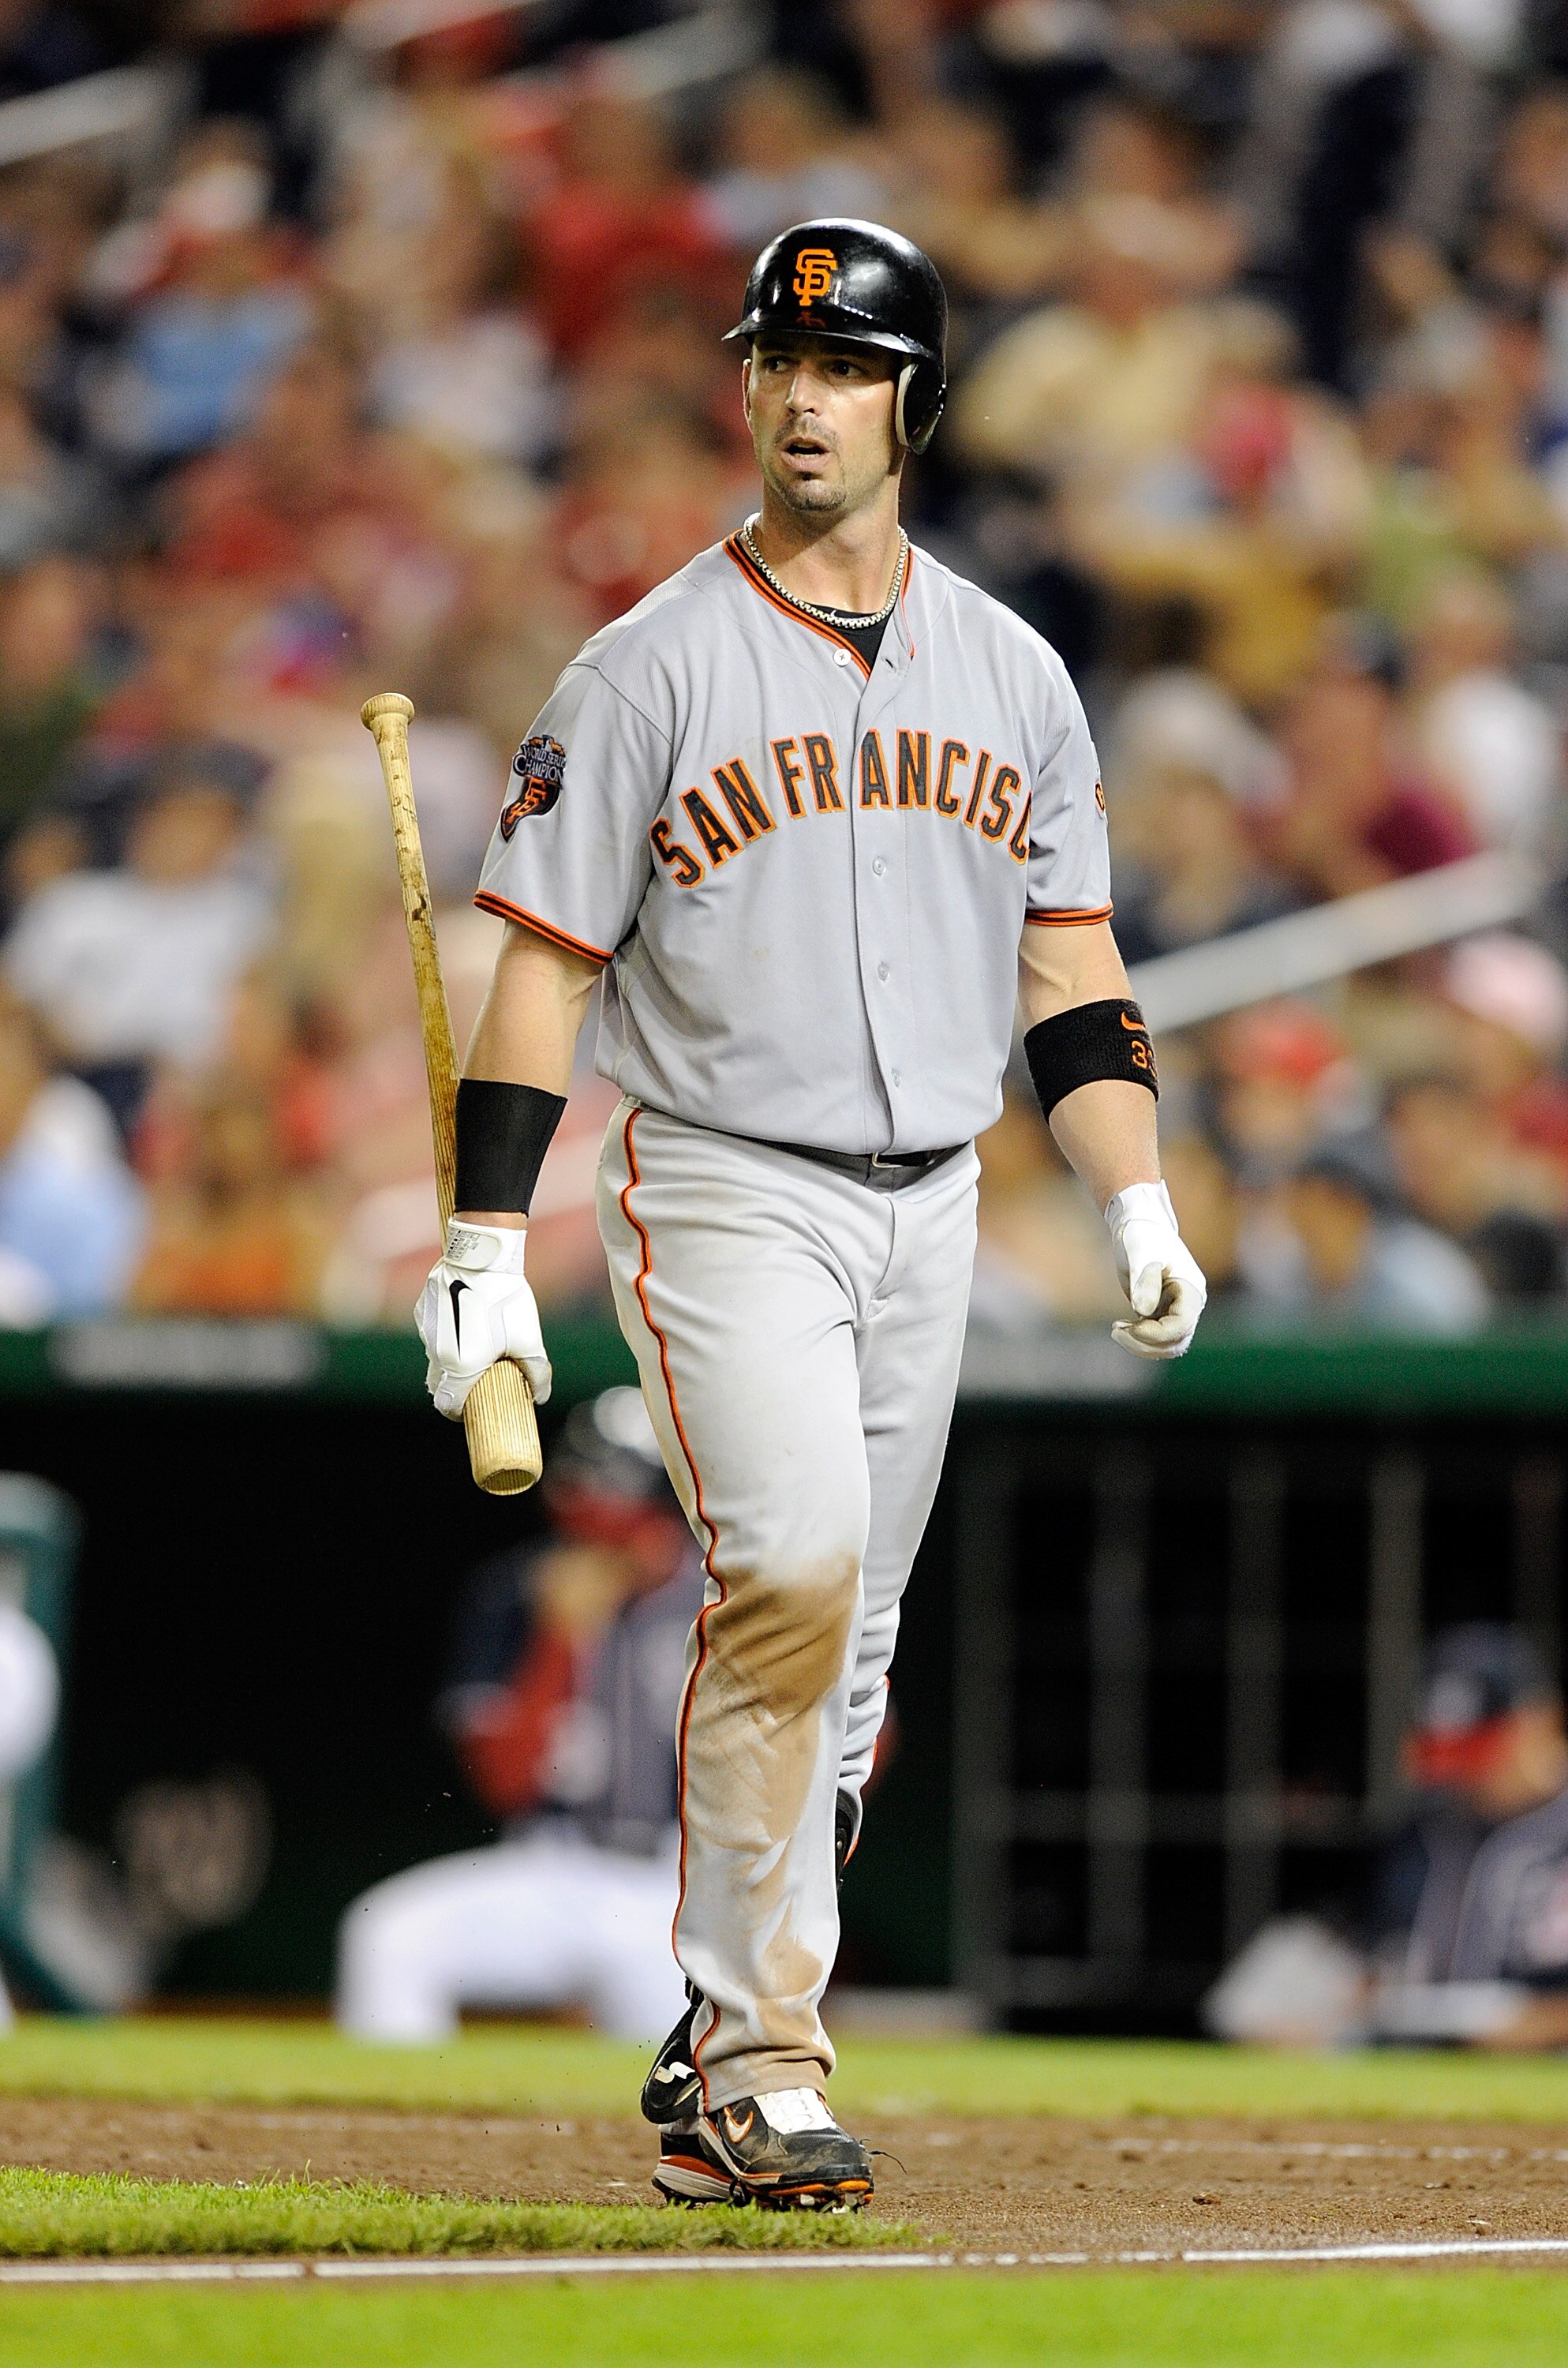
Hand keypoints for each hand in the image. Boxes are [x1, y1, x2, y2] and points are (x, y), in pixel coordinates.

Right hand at [415, 1220, 551, 1418]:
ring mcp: (426, 1331)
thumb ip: (536, 1373)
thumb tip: (540, 1396)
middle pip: (437, 1382)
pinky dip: (446, 1333)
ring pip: (435, 1355)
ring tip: (476, 1341)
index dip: (457, 1411)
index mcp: (459, 1366)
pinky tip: (465, 1318)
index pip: (446, 1403)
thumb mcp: (529, 1339)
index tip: (470, 1407)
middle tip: (477, 1378)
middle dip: (454, 1386)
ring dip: (451, 1357)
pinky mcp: (422, 1310)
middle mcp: (436, 1352)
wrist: (482, 1257)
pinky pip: (432, 1331)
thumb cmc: (507, 1301)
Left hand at [1104, 1180, 1206, 1359]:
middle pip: (1176, 1342)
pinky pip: (1154, 1338)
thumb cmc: (1142, 1235)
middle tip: (1116, 1331)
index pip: (1181, 1326)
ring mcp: (1174, 1311)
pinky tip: (1119, 1326)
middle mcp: (1187, 1305)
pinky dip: (1137, 1339)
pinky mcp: (1159, 1313)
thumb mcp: (1141, 1254)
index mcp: (1191, 1291)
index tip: (1131, 1325)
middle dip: (1146, 1344)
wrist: (1137, 1226)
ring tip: (1116, 1330)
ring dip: (1141, 1345)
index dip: (1156, 1333)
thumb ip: (1144, 1282)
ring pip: (1166, 1345)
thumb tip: (1143, 1310)